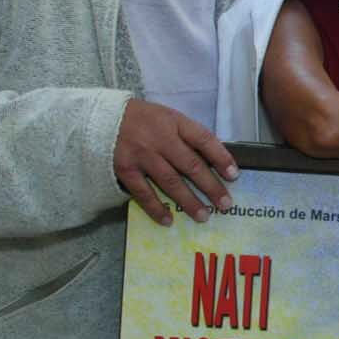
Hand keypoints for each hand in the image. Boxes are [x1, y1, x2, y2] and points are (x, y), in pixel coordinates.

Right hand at [114, 100, 237, 225]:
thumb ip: (188, 136)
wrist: (103, 119)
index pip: (203, 139)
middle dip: (210, 186)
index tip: (234, 175)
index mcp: (175, 122)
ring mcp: (142, 155)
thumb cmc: (143, 120)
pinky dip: (156, 208)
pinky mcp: (125, 169)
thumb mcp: (168, 118)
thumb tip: (215, 161)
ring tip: (203, 216)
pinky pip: (144, 193)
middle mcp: (160, 138)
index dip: (221, 157)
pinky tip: (168, 220)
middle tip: (225, 204)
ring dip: (188, 201)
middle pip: (191, 164)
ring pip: (170, 182)